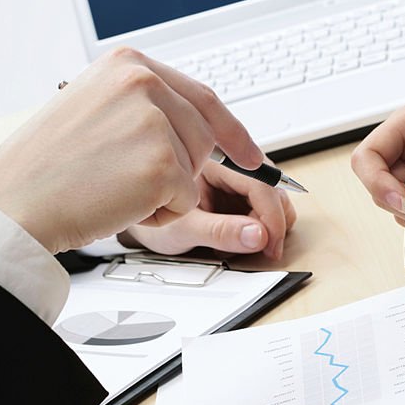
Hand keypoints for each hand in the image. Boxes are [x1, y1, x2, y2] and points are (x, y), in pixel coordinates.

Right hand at [0, 47, 262, 253]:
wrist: (17, 202)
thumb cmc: (50, 166)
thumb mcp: (98, 108)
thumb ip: (147, 106)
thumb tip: (200, 122)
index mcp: (129, 64)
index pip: (202, 97)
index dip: (232, 131)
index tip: (252, 155)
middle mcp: (144, 83)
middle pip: (205, 136)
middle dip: (180, 168)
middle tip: (126, 176)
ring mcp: (155, 122)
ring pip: (196, 169)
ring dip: (167, 191)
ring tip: (115, 185)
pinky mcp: (163, 164)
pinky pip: (187, 200)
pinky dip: (161, 214)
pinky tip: (120, 203)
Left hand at [120, 160, 296, 259]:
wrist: (133, 216)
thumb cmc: (147, 215)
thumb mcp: (183, 229)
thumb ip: (221, 231)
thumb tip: (257, 236)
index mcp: (210, 157)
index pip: (258, 181)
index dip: (272, 215)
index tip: (271, 242)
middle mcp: (225, 161)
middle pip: (270, 185)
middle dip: (271, 219)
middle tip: (263, 247)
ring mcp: (232, 175)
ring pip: (270, 195)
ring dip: (265, 223)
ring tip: (240, 241)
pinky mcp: (234, 187)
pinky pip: (260, 203)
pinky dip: (258, 223)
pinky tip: (238, 234)